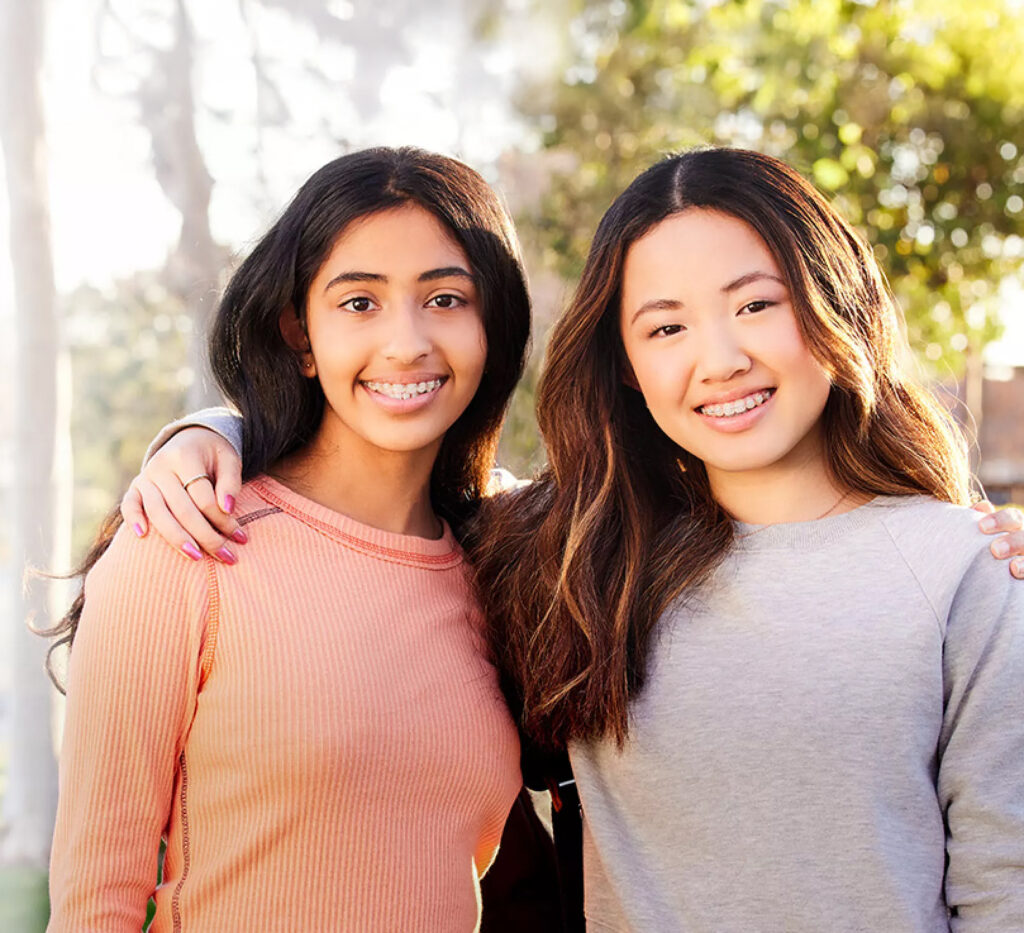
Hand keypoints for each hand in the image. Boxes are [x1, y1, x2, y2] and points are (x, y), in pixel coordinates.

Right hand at [120, 427, 245, 562]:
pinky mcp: (135, 486)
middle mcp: (161, 466)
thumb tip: (227, 509)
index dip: (223, 519)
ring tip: (197, 557)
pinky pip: (129, 504)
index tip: (241, 537)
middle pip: (182, 508)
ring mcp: (145, 476)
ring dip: (177, 538)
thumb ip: (230, 483)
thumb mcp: (230, 460)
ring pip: (158, 512)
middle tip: (227, 556)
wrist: (190, 439)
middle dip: (206, 536)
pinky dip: (133, 518)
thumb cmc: (214, 455)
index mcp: (185, 457)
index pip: (204, 496)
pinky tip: (142, 537)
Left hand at [972, 500, 1023, 578]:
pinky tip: (1016, 573)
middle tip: (996, 550)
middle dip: (1012, 542)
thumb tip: (983, 506)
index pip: (1012, 517)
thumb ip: (979, 522)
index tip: (982, 526)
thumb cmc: (981, 548)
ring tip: (1013, 567)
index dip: (1000, 520)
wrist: (994, 577)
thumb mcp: (980, 534)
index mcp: (1014, 526)